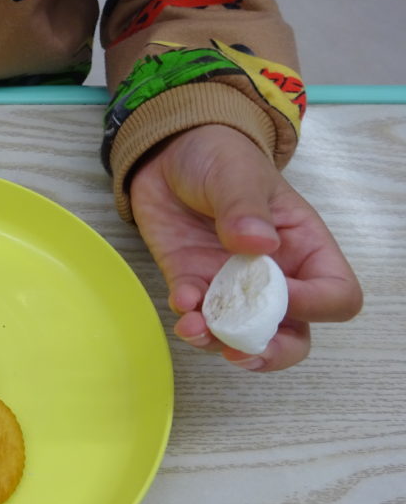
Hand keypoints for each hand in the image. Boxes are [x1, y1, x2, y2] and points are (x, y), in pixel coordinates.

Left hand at [130, 124, 361, 370]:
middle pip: (292, 334)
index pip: (335, 294)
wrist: (168, 152)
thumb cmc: (220, 157)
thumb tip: (259, 243)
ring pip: (239, 334)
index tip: (282, 296)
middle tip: (240, 351)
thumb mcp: (238, 173)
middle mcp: (273, 276)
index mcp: (304, 248)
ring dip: (218, 340)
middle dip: (270, 351)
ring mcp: (230, 284)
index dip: (315, 305)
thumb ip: (247, 208)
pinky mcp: (191, 283)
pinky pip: (195, 315)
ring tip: (194, 327)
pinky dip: (188, 317)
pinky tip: (180, 302)